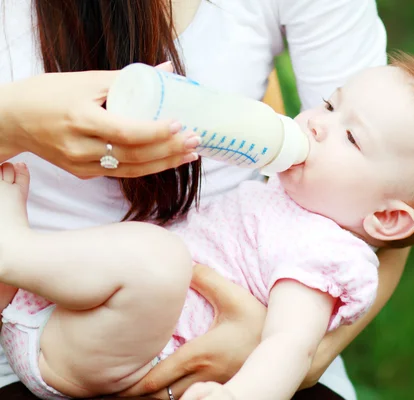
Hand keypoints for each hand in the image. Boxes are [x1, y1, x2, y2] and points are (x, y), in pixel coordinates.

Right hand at [0, 62, 198, 177]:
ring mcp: (81, 164)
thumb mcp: (86, 80)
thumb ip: (129, 78)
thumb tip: (168, 70)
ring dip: (164, 163)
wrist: (13, 120)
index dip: (154, 131)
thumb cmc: (50, 93)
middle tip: (195, 140)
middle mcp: (79, 146)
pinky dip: (148, 167)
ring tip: (190, 154)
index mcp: (79, 118)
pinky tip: (168, 160)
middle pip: (133, 154)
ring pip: (131, 170)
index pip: (124, 131)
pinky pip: (122, 173)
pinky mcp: (84, 174)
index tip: (178, 124)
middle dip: (168, 149)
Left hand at [120, 265, 265, 398]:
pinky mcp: (223, 387)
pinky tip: (170, 390)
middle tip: (117, 390)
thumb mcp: (233, 296)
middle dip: (138, 395)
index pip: (157, 378)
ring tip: (138, 392)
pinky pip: (192, 399)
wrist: (286, 344)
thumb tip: (186, 264)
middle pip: (162, 397)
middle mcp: (203, 376)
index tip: (114, 383)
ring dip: (157, 398)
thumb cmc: (258, 321)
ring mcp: (214, 385)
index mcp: (200, 355)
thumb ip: (207, 279)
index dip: (133, 384)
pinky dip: (176, 397)